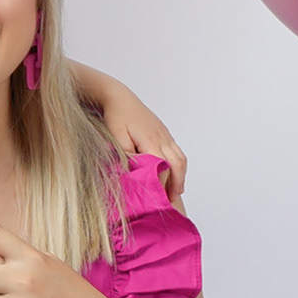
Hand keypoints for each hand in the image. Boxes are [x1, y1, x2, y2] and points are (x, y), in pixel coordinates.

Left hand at [96, 84, 186, 202]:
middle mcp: (162, 138)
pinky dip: (179, 165)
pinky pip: (177, 151)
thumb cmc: (116, 116)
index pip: (162, 167)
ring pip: (181, 158)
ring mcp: (165, 135)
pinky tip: (173, 172)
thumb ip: (128, 155)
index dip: (163, 184)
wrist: (120, 97)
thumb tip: (137, 171)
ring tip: (176, 191)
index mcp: (151, 141)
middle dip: (177, 183)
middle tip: (171, 200)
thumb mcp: (117, 137)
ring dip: (181, 175)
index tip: (159, 198)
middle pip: (177, 164)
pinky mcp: (164, 132)